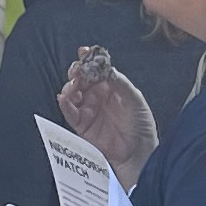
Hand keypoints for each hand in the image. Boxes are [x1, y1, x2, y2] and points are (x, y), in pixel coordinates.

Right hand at [58, 54, 159, 174]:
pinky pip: (69, 112)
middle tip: (77, 72)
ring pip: (72, 93)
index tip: (84, 52)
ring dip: (70, 87)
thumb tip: (106, 68)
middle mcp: (97, 95)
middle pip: (80, 78)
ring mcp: (88, 109)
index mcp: (111, 86)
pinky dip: (65, 104)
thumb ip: (120, 82)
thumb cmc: (141, 125)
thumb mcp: (135, 99)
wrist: (138, 152)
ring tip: (74, 86)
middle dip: (76, 72)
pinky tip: (64, 99)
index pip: (96, 69)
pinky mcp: (82, 124)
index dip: (89, 60)